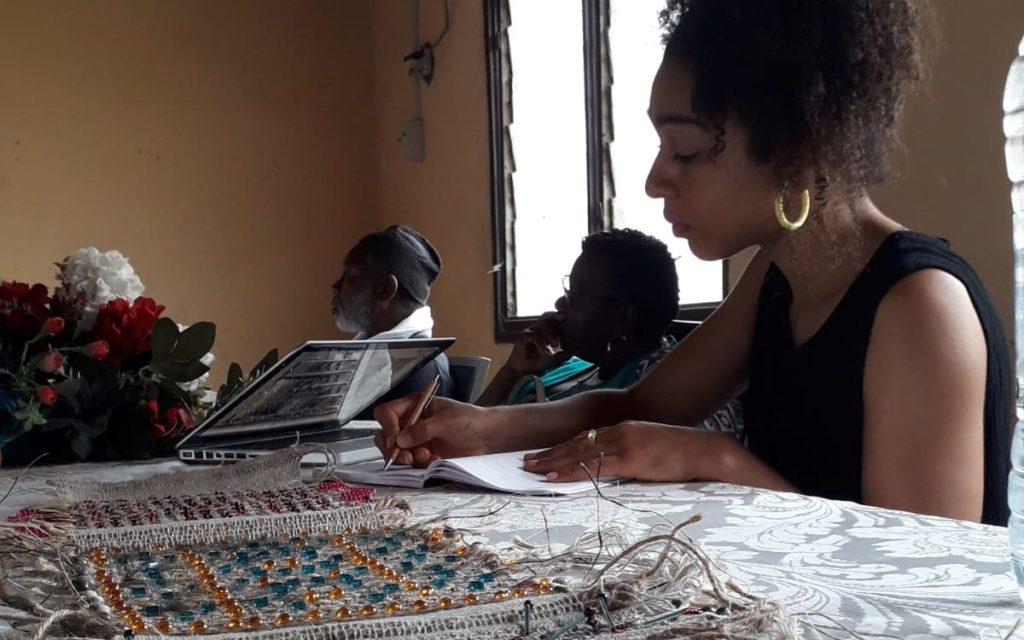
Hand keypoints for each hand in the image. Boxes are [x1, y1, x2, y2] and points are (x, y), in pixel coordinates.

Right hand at [373, 396, 491, 466]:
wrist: (487, 437)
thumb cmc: (471, 421)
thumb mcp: (446, 421)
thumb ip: (422, 430)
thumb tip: (400, 440)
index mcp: (414, 406)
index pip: (387, 414)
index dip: (388, 427)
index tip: (397, 440)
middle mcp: (411, 423)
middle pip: (385, 435)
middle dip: (393, 448)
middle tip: (407, 456)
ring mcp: (416, 440)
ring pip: (396, 452)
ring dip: (407, 458)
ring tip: (425, 456)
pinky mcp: (423, 454)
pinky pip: (411, 463)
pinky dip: (419, 465)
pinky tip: (434, 460)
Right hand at [505, 312, 570, 374]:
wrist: (523, 371)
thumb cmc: (536, 362)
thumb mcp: (553, 359)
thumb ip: (562, 355)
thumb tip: (574, 352)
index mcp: (546, 332)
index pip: (554, 321)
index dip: (561, 317)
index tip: (570, 317)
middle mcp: (537, 329)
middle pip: (547, 317)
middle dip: (555, 315)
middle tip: (564, 318)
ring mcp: (529, 331)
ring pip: (542, 324)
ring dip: (550, 334)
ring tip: (556, 345)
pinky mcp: (522, 336)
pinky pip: (534, 336)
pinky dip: (541, 344)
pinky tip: (544, 352)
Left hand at [521, 421, 738, 482]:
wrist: (706, 451)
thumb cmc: (683, 455)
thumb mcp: (651, 451)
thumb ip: (630, 456)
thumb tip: (614, 470)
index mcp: (624, 429)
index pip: (585, 437)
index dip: (562, 446)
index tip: (544, 453)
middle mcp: (619, 431)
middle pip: (576, 442)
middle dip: (550, 452)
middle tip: (526, 461)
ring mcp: (623, 443)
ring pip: (579, 452)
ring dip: (553, 461)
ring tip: (532, 469)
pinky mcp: (630, 457)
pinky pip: (593, 466)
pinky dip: (570, 471)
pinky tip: (555, 477)